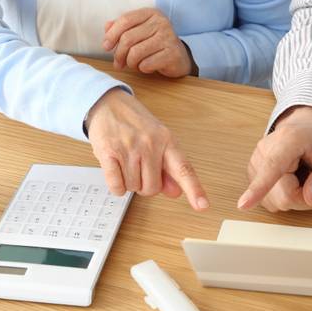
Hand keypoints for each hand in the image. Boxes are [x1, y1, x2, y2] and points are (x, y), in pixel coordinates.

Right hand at [86, 89, 208, 210]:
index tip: (203, 206)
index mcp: (167, 141)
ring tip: (126, 162)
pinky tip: (116, 169)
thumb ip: (168, 168)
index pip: (183, 169)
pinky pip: (116, 186)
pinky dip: (116, 185)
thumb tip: (176, 192)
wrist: (108, 104)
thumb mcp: (158, 140)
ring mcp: (129, 148)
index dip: (194, 189)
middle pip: (152, 188)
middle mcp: (150, 144)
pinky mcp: (108, 152)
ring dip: (129, 182)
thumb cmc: (135, 125)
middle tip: (139, 167)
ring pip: (133, 188)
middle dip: (144, 185)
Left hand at [102, 8, 194, 77]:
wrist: (178, 57)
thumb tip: (106, 27)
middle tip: (118, 64)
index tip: (106, 47)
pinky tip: (147, 67)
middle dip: (119, 54)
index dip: (112, 35)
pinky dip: (142, 69)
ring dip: (130, 63)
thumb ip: (122, 27)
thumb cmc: (154, 44)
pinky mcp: (172, 54)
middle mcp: (161, 23)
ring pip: (135, 53)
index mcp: (151, 13)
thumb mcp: (139, 32)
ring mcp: (168, 38)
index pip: (125, 20)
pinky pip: (146, 64)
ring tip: (134, 65)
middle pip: (128, 38)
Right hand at [238, 106, 311, 211]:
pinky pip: (269, 200)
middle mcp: (265, 150)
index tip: (243, 204)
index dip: (259, 188)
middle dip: (302, 196)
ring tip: (300, 175)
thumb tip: (310, 199)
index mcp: (289, 140)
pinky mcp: (252, 174)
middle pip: (282, 196)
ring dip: (293, 196)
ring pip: (274, 201)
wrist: (306, 127)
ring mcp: (255, 163)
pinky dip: (282, 195)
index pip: (273, 168)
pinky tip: (289, 179)